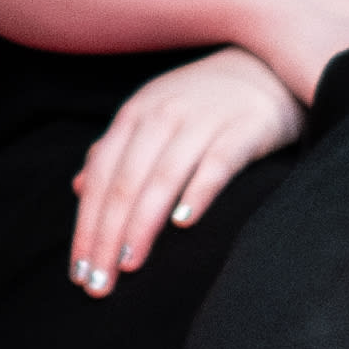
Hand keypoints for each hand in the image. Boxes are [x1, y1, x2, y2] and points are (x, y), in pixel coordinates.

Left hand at [70, 48, 315, 296]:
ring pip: (163, 177)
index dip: (86, 226)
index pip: (100, 177)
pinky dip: (198, 190)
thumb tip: (79, 188)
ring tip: (130, 263)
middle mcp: (162, 115)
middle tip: (100, 284)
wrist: (269, 64)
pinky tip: (184, 222)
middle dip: (107, 236)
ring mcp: (203, 120)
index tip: (79, 273)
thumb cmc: (203, 101)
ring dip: (142, 223)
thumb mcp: (152, 116)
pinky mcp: (244, 128)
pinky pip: (217, 162)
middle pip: (125, 183)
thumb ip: (117, 151)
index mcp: (135, 115)